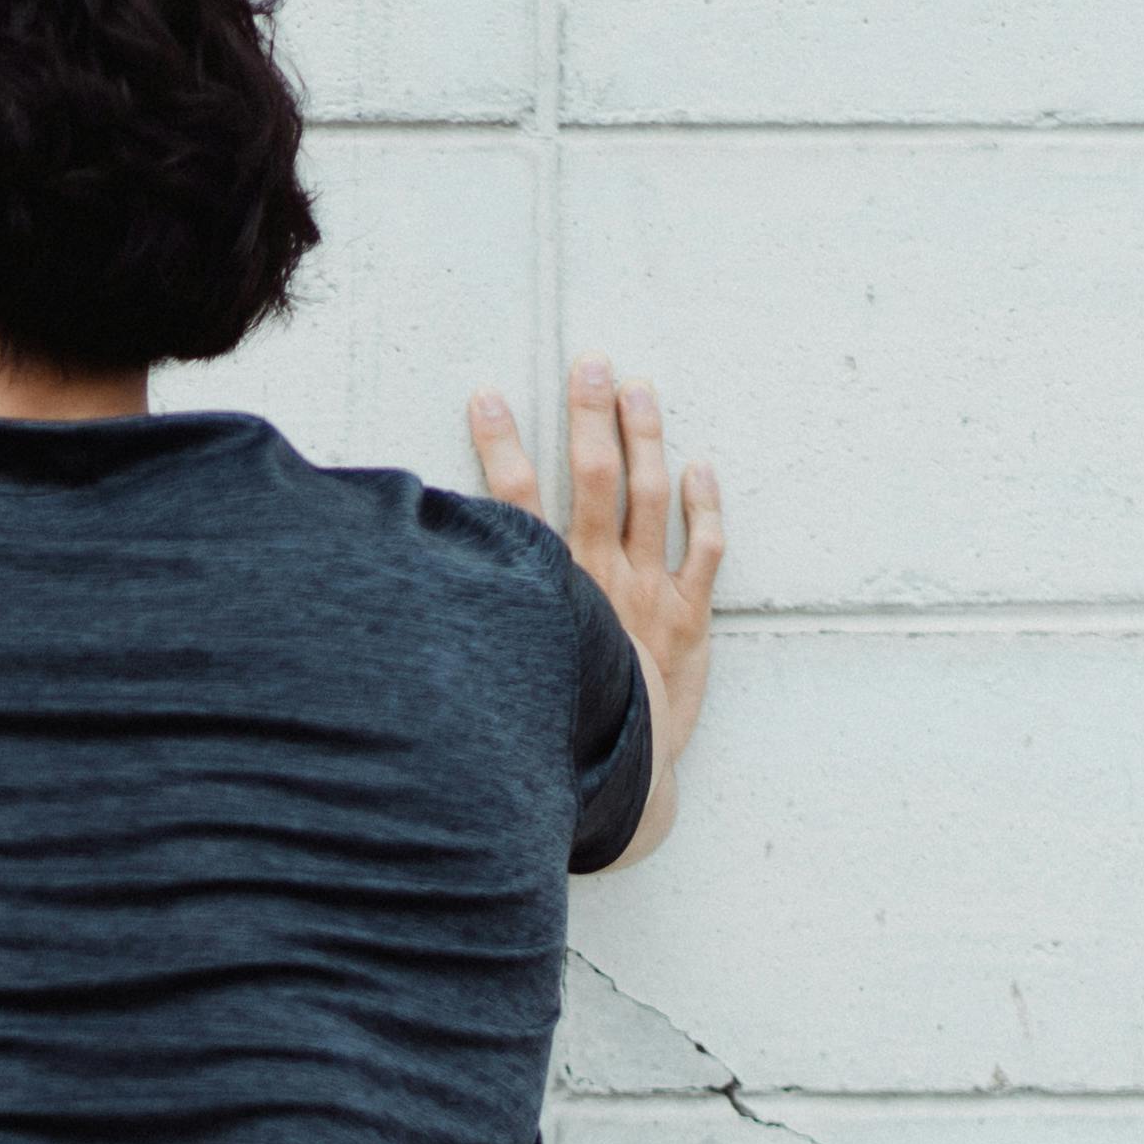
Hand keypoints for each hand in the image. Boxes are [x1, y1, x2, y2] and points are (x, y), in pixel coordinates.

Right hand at [470, 355, 719, 725]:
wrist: (618, 777)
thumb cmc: (556, 724)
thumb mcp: (508, 669)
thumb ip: (486, 618)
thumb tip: (438, 584)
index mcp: (549, 591)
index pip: (516, 502)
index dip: (499, 446)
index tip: (486, 397)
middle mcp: (600, 580)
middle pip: (594, 481)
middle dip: (590, 418)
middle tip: (589, 365)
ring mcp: (648, 594)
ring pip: (650, 500)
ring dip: (646, 438)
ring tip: (639, 389)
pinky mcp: (688, 617)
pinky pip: (705, 551)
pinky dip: (705, 506)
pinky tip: (700, 467)